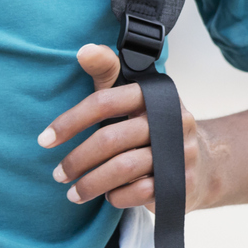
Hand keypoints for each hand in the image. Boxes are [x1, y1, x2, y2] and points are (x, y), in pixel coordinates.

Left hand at [38, 44, 200, 211]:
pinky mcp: (183, 181)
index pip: (105, 101)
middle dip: (77, 159)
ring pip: (124, 168)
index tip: (45, 139)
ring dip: (91, 184)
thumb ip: (107, 71)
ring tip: (72, 193)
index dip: (71, 120)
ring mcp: (180, 151)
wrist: (202, 161)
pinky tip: (107, 197)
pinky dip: (118, 196)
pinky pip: (141, 192)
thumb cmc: (152, 124)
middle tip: (58, 174)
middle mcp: (171, 119)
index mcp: (155, 92)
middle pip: (111, 139)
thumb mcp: (131, 95)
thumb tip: (83, 50)